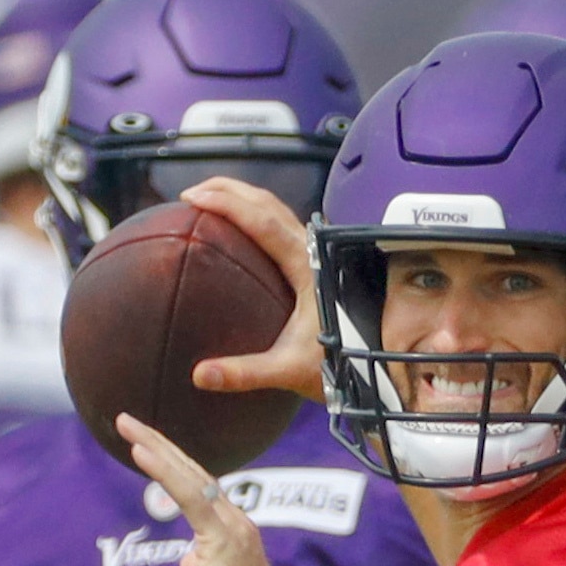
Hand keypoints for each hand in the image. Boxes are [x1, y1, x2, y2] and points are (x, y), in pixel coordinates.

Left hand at [117, 413, 282, 565]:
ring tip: (129, 428)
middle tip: (128, 421)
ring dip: (157, 448)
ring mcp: (233, 527)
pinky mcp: (223, 538)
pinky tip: (142, 452)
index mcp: (232, 530)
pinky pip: (190, 495)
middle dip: (160, 444)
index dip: (171, 463)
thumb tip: (191, 559)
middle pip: (194, 472)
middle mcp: (236, 521)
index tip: (145, 444)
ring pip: (190, 476)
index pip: (199, 486)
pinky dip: (163, 471)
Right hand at [178, 178, 325, 400]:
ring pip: (276, 211)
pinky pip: (280, 227)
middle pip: (267, 204)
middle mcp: (312, 252)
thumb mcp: (288, 370)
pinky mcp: (313, 265)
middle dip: (227, 190)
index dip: (226, 204)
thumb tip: (201, 375)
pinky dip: (254, 216)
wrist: (374, 368)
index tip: (194, 198)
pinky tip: (238, 231)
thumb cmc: (338, 364)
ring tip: (210, 201)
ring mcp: (314, 255)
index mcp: (306, 267)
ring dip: (242, 199)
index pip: (262, 221)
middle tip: (191, 193)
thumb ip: (244, 373)